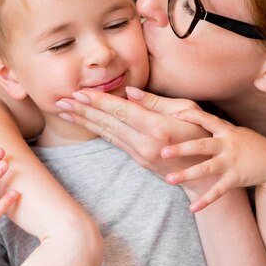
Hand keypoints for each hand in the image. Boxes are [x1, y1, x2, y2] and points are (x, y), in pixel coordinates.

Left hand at [56, 87, 208, 177]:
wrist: (205, 173)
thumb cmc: (203, 135)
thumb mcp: (188, 110)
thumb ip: (157, 102)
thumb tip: (130, 92)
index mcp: (158, 128)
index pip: (121, 111)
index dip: (98, 101)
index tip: (79, 92)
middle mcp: (145, 143)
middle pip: (108, 123)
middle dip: (82, 110)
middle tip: (60, 100)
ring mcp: (140, 154)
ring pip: (106, 133)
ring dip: (84, 121)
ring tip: (64, 110)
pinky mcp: (138, 160)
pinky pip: (113, 141)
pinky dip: (97, 130)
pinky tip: (84, 122)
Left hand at [161, 109, 265, 211]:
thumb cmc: (248, 144)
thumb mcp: (233, 131)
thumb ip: (214, 126)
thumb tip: (190, 115)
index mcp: (225, 131)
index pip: (206, 119)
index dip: (190, 115)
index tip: (173, 115)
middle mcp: (227, 145)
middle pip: (201, 145)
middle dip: (182, 148)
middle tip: (163, 151)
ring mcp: (231, 162)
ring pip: (206, 169)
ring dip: (187, 174)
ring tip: (169, 179)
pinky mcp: (236, 178)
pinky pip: (218, 191)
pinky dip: (205, 200)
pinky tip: (192, 207)